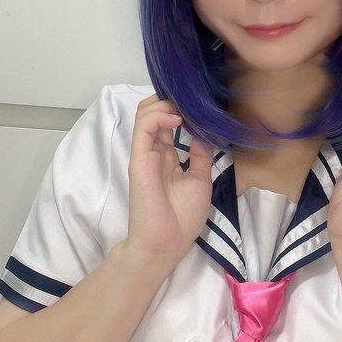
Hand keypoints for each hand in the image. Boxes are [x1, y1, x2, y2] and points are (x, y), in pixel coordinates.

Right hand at [126, 95, 211, 270]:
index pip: (166, 121)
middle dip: (171, 100)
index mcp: (167, 156)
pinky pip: (144, 127)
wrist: (167, 242)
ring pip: (145, 113)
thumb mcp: (201, 179)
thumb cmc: (183, 216)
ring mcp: (145, 152)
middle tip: (189, 100)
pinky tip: (177, 120)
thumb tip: (202, 134)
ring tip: (182, 109)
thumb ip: (200, 155)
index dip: (178, 108)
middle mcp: (155, 151)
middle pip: (153, 112)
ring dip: (164, 103)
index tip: (197, 103)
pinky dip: (159, 116)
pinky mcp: (139, 157)